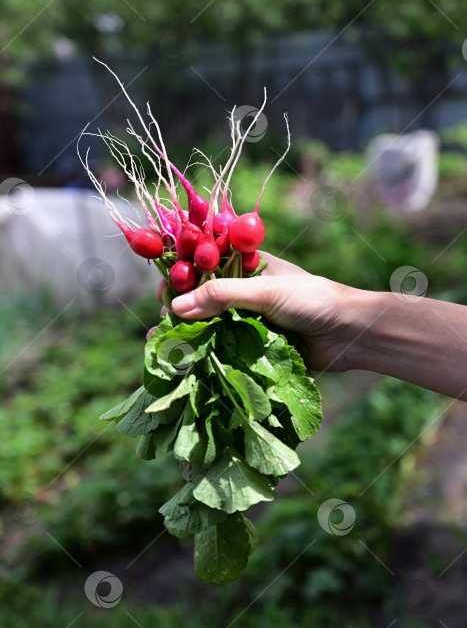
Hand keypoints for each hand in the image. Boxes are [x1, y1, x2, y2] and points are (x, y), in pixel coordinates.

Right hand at [156, 252, 361, 371]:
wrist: (351, 335)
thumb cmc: (313, 301)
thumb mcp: (266, 292)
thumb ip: (222, 295)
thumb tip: (176, 307)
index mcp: (246, 265)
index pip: (203, 264)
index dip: (181, 274)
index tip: (165, 292)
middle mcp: (243, 290)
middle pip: (200, 296)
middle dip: (179, 310)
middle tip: (165, 327)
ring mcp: (247, 318)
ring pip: (208, 324)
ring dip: (186, 334)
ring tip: (162, 349)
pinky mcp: (253, 344)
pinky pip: (222, 347)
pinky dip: (204, 353)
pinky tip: (184, 363)